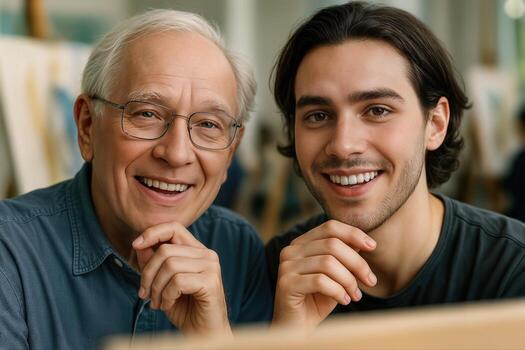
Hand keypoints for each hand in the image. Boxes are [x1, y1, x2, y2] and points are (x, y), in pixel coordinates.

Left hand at [132, 222, 230, 336]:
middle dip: (148, 272)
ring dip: (156, 287)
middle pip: (166, 250)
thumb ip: (154, 263)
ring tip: (157, 302)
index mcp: (197, 251)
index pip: (174, 228)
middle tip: (145, 293)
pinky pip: (177, 281)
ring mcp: (211, 267)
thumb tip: (140, 245)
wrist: (204, 333)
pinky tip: (168, 305)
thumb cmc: (185, 308)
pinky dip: (167, 296)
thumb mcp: (163, 283)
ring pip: (170, 265)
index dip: (153, 233)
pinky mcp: (211, 282)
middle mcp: (207, 255)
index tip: (135, 245)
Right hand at [272, 220, 376, 330]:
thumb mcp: (335, 276)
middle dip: (357, 263)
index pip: (330, 227)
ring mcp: (286, 266)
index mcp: (301, 244)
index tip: (373, 247)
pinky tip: (344, 300)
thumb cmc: (317, 301)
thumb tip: (362, 242)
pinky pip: (320, 281)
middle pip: (332, 245)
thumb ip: (344, 257)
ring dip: (349, 281)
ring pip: (328, 263)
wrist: (297, 328)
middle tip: (370, 281)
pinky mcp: (286, 284)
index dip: (353, 234)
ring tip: (355, 295)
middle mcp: (291, 251)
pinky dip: (338, 291)